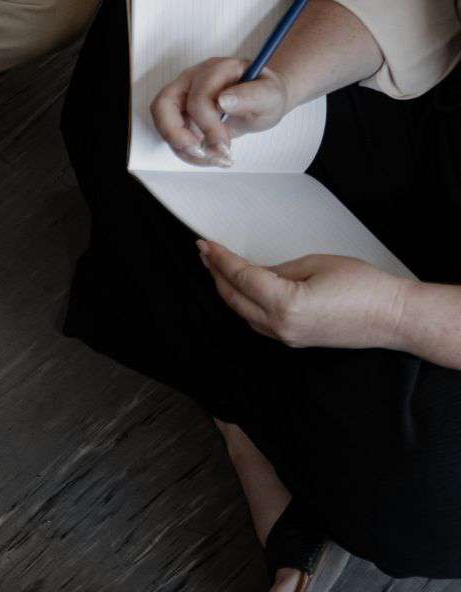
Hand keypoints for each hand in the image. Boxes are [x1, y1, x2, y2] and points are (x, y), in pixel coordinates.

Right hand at [151, 58, 290, 165]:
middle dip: (178, 136)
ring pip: (162, 121)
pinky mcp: (179, 113)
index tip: (225, 146)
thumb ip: (251, 96)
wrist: (263, 101)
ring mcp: (183, 94)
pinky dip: (185, 151)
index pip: (198, 98)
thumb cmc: (266, 95)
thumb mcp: (270, 96)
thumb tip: (223, 100)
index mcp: (217, 69)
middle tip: (202, 154)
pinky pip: (170, 134)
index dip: (208, 126)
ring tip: (209, 158)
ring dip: (181, 147)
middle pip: (164, 105)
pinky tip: (207, 156)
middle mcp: (193, 78)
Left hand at [197, 241, 409, 350]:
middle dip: (216, 274)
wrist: (392, 317)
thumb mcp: (317, 264)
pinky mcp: (292, 340)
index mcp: (284, 304)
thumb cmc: (365, 288)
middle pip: (234, 298)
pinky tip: (242, 290)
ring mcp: (284, 337)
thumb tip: (254, 272)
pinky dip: (244, 304)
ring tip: (218, 269)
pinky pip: (257, 322)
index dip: (220, 259)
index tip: (205, 246)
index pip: (241, 278)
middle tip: (205, 254)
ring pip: (242, 312)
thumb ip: (279, 270)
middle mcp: (279, 326)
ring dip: (227, 290)